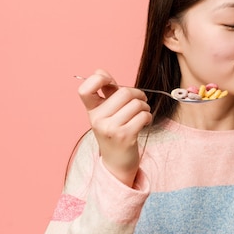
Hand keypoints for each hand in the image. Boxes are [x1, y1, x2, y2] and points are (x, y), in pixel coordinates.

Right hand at [77, 69, 152, 186]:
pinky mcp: (125, 136)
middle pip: (123, 92)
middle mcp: (97, 119)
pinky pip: (143, 115)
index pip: (85, 89)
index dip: (99, 79)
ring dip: (145, 106)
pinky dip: (148, 116)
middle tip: (140, 100)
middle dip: (137, 94)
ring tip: (142, 113)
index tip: (111, 82)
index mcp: (91, 110)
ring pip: (136, 103)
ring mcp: (110, 128)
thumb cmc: (115, 132)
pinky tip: (144, 122)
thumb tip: (100, 72)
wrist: (117, 162)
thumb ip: (105, 92)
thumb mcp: (106, 112)